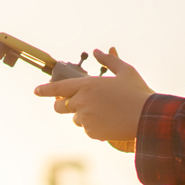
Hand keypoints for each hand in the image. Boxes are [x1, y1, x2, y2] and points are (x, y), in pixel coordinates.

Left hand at [34, 47, 152, 141]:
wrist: (148, 118)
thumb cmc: (137, 92)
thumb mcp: (126, 71)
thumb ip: (109, 60)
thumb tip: (98, 51)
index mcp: (87, 85)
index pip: (58, 88)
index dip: (45, 90)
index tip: (36, 91)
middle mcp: (82, 102)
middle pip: (60, 107)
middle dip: (63, 105)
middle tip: (78, 104)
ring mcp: (85, 119)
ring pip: (76, 119)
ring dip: (84, 116)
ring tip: (105, 112)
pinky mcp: (92, 133)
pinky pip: (87, 130)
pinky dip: (94, 127)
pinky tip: (109, 122)